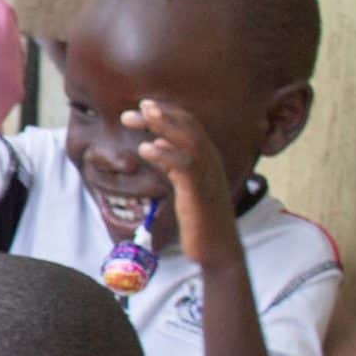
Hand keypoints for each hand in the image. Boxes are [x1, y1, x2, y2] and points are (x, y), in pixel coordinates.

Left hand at [127, 99, 241, 270]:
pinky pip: (184, 167)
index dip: (168, 114)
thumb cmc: (200, 219)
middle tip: (138, 108)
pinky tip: (146, 149)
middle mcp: (211, 163)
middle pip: (189, 129)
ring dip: (165, 126)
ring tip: (143, 116)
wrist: (216, 249)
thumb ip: (171, 164)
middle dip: (163, 115)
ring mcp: (207, 176)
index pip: (190, 127)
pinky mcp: (199, 192)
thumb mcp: (182, 185)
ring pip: (189, 141)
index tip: (144, 106)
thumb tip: (154, 144)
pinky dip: (165, 155)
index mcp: (207, 160)